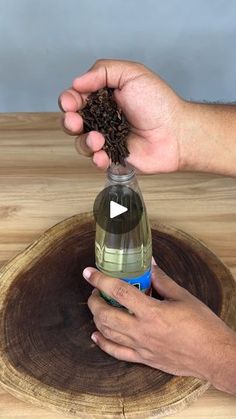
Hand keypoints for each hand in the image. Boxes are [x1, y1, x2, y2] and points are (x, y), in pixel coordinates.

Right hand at [59, 59, 186, 173]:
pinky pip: (96, 160)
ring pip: (81, 142)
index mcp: (104, 96)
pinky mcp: (114, 157)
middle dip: (70, 121)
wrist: (176, 133)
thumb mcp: (132, 74)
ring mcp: (107, 138)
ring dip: (85, 141)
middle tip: (75, 121)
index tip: (70, 102)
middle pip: (73, 121)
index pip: (76, 97)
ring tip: (98, 140)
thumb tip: (77, 82)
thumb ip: (103, 71)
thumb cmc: (159, 103)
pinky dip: (96, 159)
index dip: (68, 100)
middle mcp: (103, 117)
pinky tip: (102, 156)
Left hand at [83, 264, 235, 393]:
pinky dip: (103, 343)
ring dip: (97, 318)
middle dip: (94, 301)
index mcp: (152, 312)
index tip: (89, 272)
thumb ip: (162, 280)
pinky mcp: (144, 359)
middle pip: (106, 315)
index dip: (100, 280)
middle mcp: (142, 331)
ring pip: (107, 333)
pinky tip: (97, 335)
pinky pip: (116, 352)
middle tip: (95, 291)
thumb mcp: (183, 297)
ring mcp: (141, 347)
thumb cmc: (203, 326)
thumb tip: (149, 264)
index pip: (118, 292)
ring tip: (98, 307)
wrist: (214, 356)